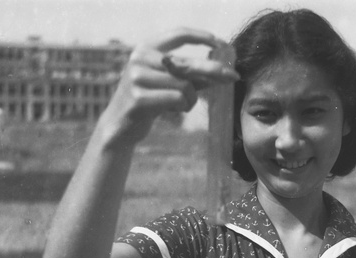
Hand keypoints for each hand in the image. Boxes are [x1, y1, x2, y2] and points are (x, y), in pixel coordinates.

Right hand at [99, 28, 238, 145]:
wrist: (121, 125)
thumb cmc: (149, 100)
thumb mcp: (168, 82)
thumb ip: (191, 74)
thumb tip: (222, 68)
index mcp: (147, 48)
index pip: (178, 34)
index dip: (202, 36)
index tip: (222, 43)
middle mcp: (140, 57)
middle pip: (187, 62)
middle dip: (214, 70)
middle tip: (234, 76)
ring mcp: (137, 77)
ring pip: (184, 84)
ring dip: (192, 98)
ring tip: (183, 104)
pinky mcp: (139, 98)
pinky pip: (177, 99)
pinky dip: (183, 106)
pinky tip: (175, 110)